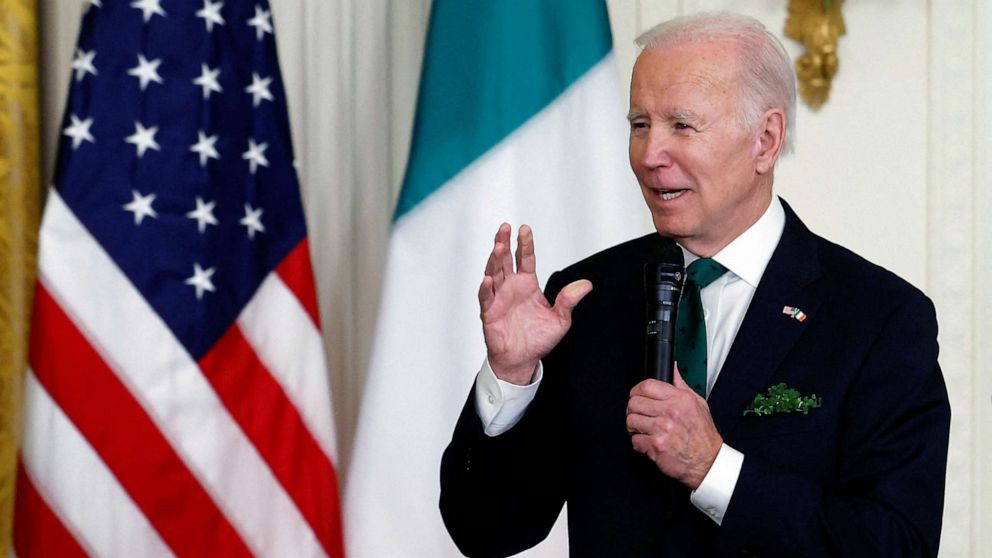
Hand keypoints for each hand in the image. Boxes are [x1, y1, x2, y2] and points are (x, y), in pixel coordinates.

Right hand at [479, 223, 591, 384]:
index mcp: (527, 284)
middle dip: (505, 243)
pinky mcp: (489, 313)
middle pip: (506, 260)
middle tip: (505, 228)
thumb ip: (569, 300)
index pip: (525, 259)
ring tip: (498, 246)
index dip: (525, 244)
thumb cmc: (538, 339)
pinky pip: (486, 298)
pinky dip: (486, 288)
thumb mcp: (560, 319)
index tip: (525, 229)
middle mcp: (511, 287)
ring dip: (494, 260)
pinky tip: (488, 279)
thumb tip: (586, 285)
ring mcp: (499, 298)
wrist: (522, 360)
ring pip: (494, 273)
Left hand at [626, 366, 722, 488]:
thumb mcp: (698, 404)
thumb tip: (672, 368)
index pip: (647, 386)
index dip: (637, 390)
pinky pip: (635, 440)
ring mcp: (662, 430)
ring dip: (634, 427)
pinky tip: (649, 442)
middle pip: (634, 403)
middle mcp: (671, 413)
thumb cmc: (703, 435)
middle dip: (633, 410)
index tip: (637, 396)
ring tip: (644, 430)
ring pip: (631, 421)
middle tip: (640, 416)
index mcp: (680, 400)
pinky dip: (639, 443)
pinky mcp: (656, 446)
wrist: (708, 461)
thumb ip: (681, 385)